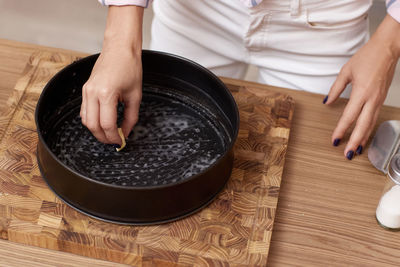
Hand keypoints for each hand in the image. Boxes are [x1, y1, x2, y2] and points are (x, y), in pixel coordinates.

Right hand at [80, 5, 143, 144]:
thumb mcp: (135, 95)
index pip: (107, 125)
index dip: (114, 137)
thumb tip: (126, 132)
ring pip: (85, 120)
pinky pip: (84, 111)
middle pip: (92, 126)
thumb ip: (131, 117)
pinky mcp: (85, 89)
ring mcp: (86, 91)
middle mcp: (92, 93)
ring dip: (96, 131)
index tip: (121, 142)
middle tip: (114, 141)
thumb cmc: (129, 67)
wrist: (120, 49)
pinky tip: (103, 123)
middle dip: (104, 137)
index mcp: (106, 94)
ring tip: (109, 134)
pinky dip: (92, 121)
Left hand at [325, 14, 399, 159]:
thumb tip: (327, 101)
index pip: (349, 116)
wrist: (388, 48)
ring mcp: (379, 99)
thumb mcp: (346, 72)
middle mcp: (372, 98)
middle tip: (347, 154)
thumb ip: (336, 89)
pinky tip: (364, 135)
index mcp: (362, 92)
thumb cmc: (368, 57)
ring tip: (355, 150)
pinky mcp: (382, 99)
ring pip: (371, 123)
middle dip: (354, 141)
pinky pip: (374, 117)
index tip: (334, 140)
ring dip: (363, 138)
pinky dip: (369, 129)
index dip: (341, 130)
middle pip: (363, 125)